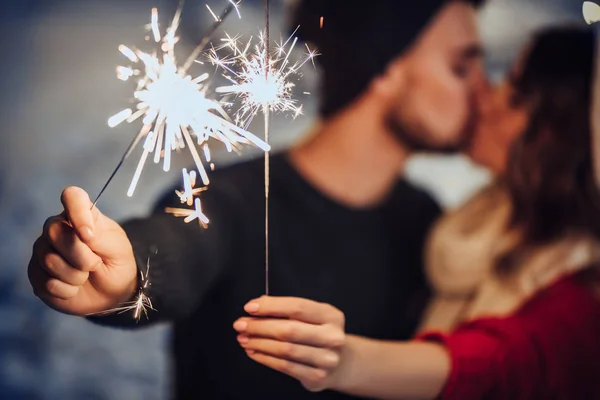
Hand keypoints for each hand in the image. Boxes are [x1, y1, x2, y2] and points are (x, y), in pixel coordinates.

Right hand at [28, 186, 137, 315]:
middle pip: (54, 231)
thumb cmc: (116, 263)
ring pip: (49, 260)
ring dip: (76, 275)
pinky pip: (46, 282)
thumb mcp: (118, 248)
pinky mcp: (36, 274)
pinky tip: (74, 287)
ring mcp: (43, 250)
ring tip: (85, 275)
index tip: (89, 235)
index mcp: (81, 215)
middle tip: (95, 264)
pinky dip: (67, 290)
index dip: (78, 214)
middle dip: (80, 255)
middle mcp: (57, 228)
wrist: (112, 293)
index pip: (72, 196)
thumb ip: (101, 236)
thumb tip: (83, 232)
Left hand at [233, 296, 345, 391]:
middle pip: (289, 330)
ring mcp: (327, 359)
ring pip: (285, 349)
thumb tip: (258, 305)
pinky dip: (265, 358)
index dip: (271, 306)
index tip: (250, 307)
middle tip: (240, 325)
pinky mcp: (317, 377)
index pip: (297, 307)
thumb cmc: (318, 334)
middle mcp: (332, 337)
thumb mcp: (310, 317)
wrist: (340, 362)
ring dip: (259, 343)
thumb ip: (286, 310)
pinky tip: (254, 352)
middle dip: (260, 326)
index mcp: (331, 316)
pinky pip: (285, 366)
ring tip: (244, 339)